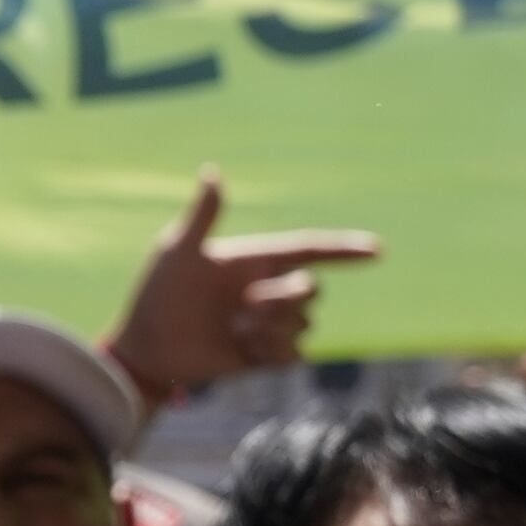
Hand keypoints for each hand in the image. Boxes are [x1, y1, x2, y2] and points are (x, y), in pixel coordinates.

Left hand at [108, 172, 381, 403]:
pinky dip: (271, 352)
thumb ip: (202, 216)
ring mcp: (269, 323)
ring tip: (233, 330)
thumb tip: (211, 171)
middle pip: (311, 288)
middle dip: (286, 298)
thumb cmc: (157, 295)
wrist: (147, 349)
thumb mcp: (176, 251)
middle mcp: (269, 288)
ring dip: (270, 328)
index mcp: (256, 259)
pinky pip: (294, 354)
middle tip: (246, 306)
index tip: (378, 249)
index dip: (346, 249)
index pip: (311, 249)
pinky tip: (241, 350)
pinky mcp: (266, 355)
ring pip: (303, 323)